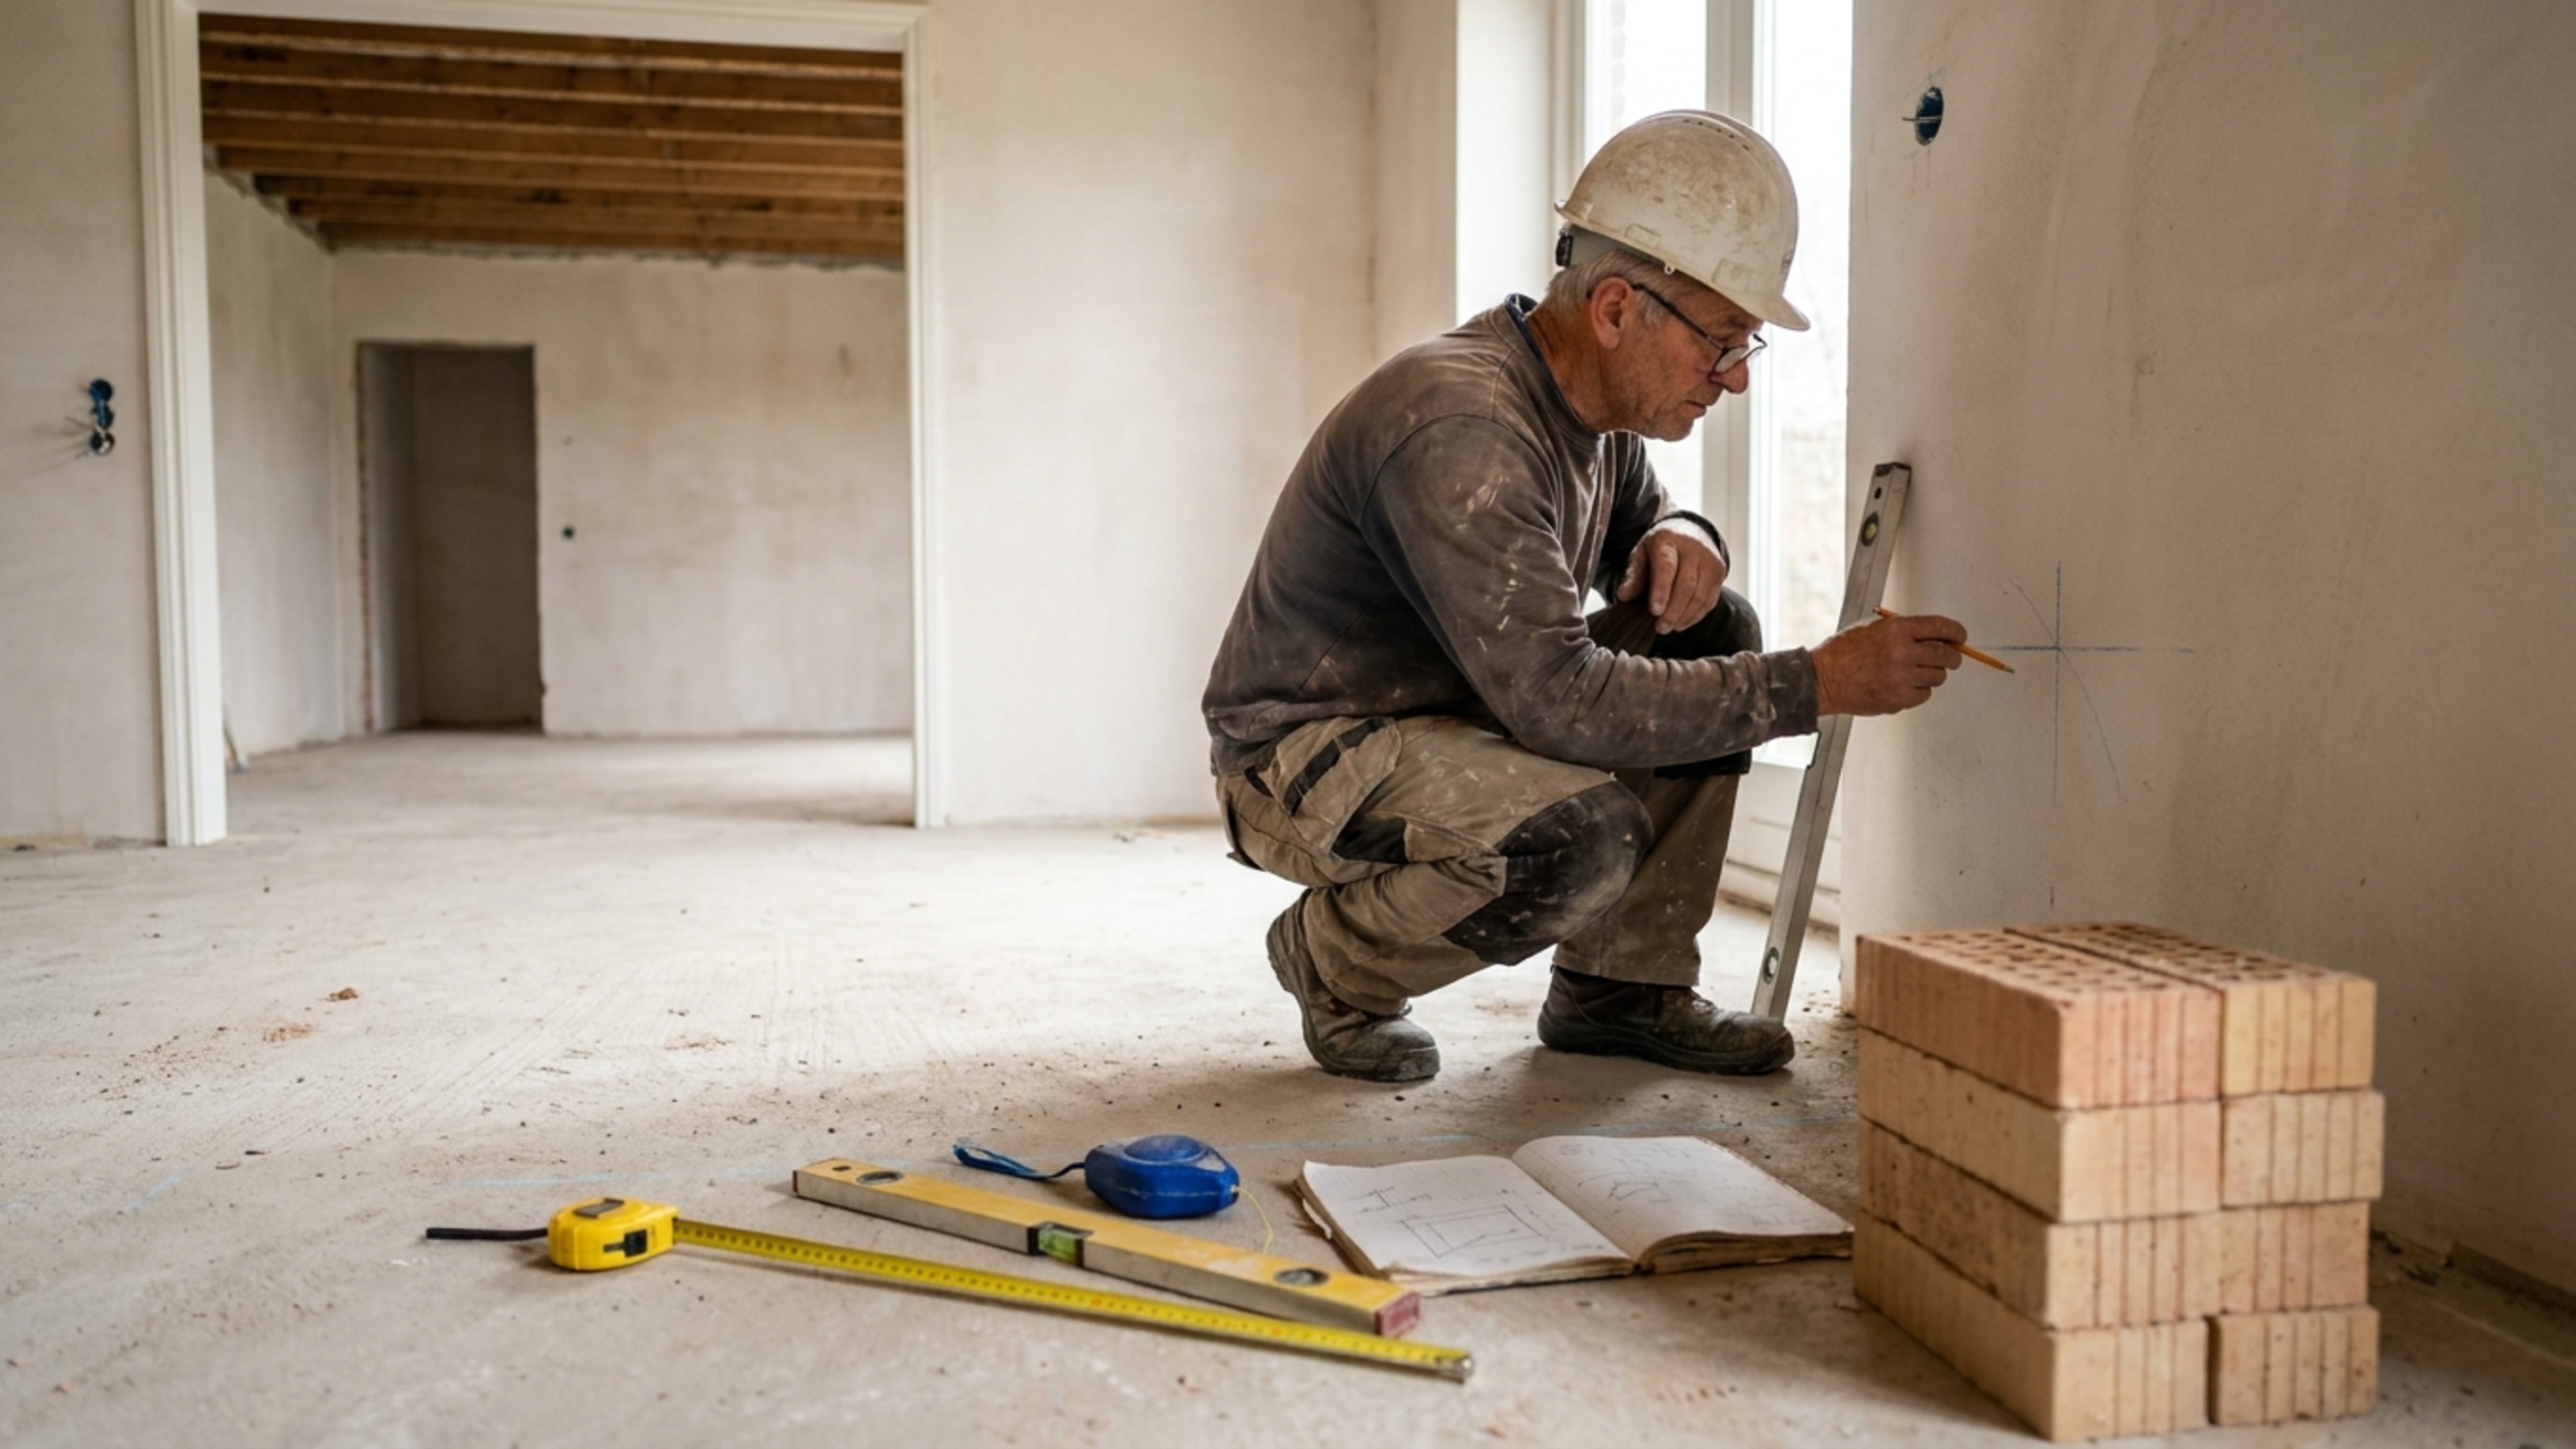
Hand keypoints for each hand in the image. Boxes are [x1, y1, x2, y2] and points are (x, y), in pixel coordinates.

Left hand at [1615, 525, 1728, 632]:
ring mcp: (1710, 561)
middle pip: (1687, 585)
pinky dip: (1696, 615)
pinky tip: (1682, 622)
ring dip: (1684, 616)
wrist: (1689, 531)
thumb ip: (1633, 574)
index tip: (1654, 611)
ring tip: (1669, 627)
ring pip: (1700, 595)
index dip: (1661, 591)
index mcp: (1668, 541)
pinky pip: (1710, 599)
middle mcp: (1693, 548)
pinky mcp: (1719, 573)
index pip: (1667, 567)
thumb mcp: (1641, 554)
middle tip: (1660, 627)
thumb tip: (1624, 596)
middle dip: (1673, 611)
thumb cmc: (1661, 548)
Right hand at [1811, 613, 1965, 715]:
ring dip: (1932, 674)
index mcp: (1897, 629)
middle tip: (1950, 657)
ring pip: (1938, 677)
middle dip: (1952, 656)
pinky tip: (1903, 685)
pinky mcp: (1899, 698)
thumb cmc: (1843, 653)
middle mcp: (1902, 652)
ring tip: (1915, 672)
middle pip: (1946, 655)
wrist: (1823, 679)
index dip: (1956, 632)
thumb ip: (1904, 630)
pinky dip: (1919, 691)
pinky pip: (1924, 694)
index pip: (1941, 627)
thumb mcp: (1872, 628)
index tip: (1960, 637)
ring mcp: (1902, 677)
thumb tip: (1935, 637)